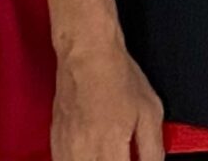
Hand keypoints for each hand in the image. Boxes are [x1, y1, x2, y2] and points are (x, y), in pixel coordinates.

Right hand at [50, 36, 165, 160]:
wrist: (87, 56)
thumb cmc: (118, 77)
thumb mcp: (150, 110)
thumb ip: (152, 147)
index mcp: (110, 145)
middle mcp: (83, 151)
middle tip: (121, 157)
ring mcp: (65, 149)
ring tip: (109, 154)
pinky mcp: (55, 143)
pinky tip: (91, 155)